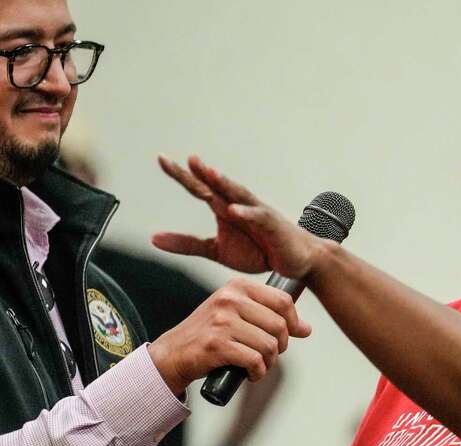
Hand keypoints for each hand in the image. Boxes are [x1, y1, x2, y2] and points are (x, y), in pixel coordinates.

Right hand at [148, 278, 310, 394]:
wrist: (172, 354)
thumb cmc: (210, 334)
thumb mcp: (238, 316)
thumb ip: (270, 317)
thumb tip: (306, 329)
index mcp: (237, 287)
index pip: (282, 301)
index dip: (293, 322)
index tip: (289, 335)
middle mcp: (229, 299)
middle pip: (279, 325)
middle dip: (280, 346)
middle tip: (269, 355)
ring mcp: (221, 321)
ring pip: (269, 345)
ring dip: (268, 363)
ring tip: (257, 365)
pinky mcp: (216, 344)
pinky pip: (255, 361)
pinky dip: (257, 373)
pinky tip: (249, 373)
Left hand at [153, 155, 321, 279]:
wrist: (296, 261)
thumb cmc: (259, 251)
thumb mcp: (217, 250)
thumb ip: (187, 244)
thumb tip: (153, 238)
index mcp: (223, 209)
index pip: (200, 188)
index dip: (182, 175)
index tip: (162, 159)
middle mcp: (239, 205)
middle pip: (217, 186)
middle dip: (202, 173)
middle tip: (187, 159)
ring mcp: (257, 213)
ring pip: (239, 194)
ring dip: (225, 184)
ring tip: (209, 173)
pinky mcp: (272, 225)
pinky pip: (258, 217)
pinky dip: (246, 213)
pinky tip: (233, 210)